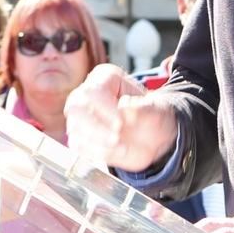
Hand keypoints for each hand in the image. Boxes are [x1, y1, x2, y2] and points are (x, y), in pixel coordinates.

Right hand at [65, 64, 179, 172]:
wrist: (153, 136)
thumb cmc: (152, 116)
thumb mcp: (158, 109)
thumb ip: (145, 107)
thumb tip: (126, 107)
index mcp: (104, 79)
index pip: (93, 92)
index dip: (104, 108)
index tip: (120, 123)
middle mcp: (86, 96)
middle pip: (76, 110)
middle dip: (96, 128)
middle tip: (117, 139)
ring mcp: (80, 118)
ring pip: (75, 130)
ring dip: (98, 143)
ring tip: (123, 149)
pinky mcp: (80, 137)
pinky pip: (79, 147)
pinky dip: (96, 153)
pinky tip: (115, 153)